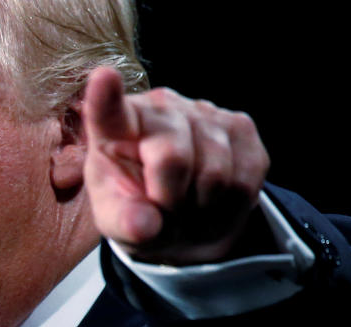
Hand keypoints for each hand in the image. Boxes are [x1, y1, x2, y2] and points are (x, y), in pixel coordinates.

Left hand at [83, 67, 269, 264]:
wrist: (178, 212)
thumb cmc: (136, 207)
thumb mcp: (116, 221)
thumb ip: (123, 222)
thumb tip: (144, 226)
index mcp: (113, 129)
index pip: (108, 111)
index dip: (106, 96)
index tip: (104, 77)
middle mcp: (158, 108)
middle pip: (173, 159)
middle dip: (171, 202)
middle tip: (164, 214)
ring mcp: (202, 112)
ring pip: (216, 174)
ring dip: (202, 209)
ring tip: (187, 210)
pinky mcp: (240, 126)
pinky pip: (246, 179)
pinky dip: (231, 207)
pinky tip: (212, 201)